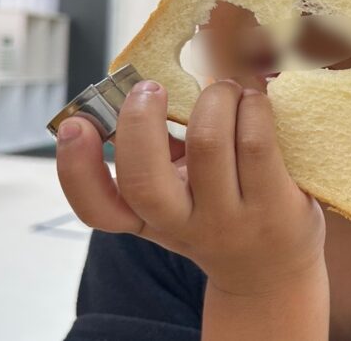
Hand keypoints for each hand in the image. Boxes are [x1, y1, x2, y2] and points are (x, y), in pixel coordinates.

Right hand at [55, 79, 325, 295]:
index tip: (76, 124)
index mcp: (148, 219)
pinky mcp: (273, 203)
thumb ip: (160, 149)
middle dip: (141, 120)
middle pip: (144, 180)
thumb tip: (144, 84)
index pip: (97, 209)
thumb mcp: (180, 191)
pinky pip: (255, 142)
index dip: (76, 168)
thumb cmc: (222, 210)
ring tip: (225, 88)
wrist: (273, 266)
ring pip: (208, 143)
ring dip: (213, 97)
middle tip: (151, 88)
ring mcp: (229, 218)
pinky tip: (254, 101)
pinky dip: (252, 106)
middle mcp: (184, 224)